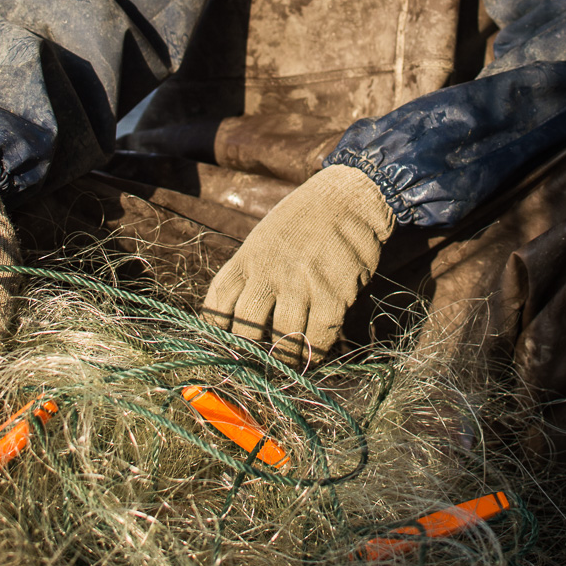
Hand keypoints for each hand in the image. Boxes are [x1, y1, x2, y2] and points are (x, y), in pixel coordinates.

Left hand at [201, 165, 394, 365]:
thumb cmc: (305, 220)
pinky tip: (313, 357)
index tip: (220, 348)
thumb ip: (253, 274)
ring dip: (284, 360)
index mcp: (247, 258)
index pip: (217, 303)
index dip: (215, 331)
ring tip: (286, 369)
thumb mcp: (266, 239)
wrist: (350, 196)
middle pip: (246, 328)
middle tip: (257, 367)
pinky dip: (315, 354)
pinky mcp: (333, 294)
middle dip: (249, 353)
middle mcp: (269, 272)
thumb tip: (240, 319)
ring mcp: (301, 283)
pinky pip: (319, 338)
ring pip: (283, 340)